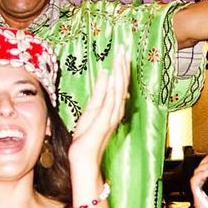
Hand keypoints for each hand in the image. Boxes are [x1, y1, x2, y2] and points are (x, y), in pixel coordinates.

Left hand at [69, 48, 130, 166]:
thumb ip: (98, 93)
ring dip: (120, 74)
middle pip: (121, 85)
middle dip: (122, 66)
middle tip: (124, 48)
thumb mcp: (90, 110)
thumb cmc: (86, 138)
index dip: (121, 68)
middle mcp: (115, 111)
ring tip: (121, 58)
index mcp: (112, 108)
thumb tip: (104, 73)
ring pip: (117, 92)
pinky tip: (113, 78)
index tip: (122, 51)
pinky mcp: (103, 124)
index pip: (119, 85)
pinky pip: (110, 104)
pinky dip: (113, 91)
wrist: (84, 159)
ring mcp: (110, 117)